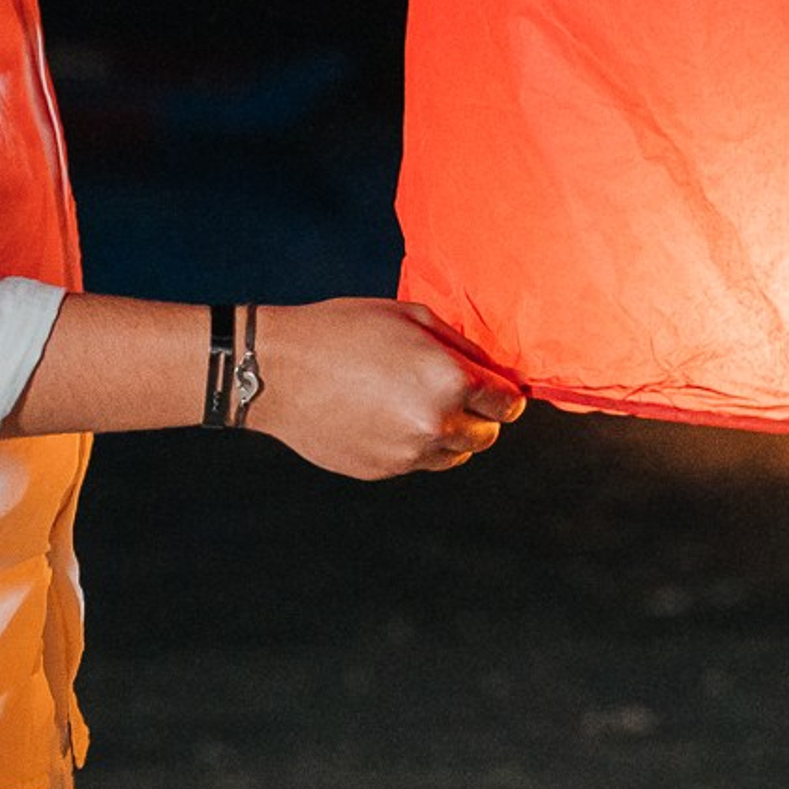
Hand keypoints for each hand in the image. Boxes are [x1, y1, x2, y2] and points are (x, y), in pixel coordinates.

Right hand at [245, 299, 527, 478]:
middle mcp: (434, 426)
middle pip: (486, 436)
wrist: (281, 371)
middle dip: (481, 415)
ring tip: (422, 403)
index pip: (507, 405)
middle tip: (459, 392)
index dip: (505, 394)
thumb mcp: (415, 318)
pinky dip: (416, 445)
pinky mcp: (380, 471)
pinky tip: (390, 416)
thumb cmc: (349, 331)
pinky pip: (417, 463)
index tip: (497, 388)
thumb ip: (463, 348)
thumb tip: (493, 370)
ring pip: (454, 455)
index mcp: (450, 383)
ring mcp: (406, 455)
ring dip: (451, 434)